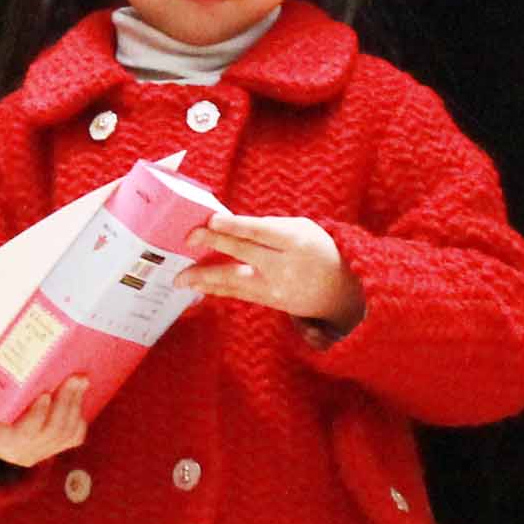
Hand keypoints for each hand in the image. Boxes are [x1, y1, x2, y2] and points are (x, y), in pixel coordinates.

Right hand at [0, 378, 90, 467]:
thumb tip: (19, 350)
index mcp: (1, 438)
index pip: (25, 432)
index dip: (37, 414)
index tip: (45, 394)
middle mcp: (22, 451)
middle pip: (52, 431)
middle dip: (67, 402)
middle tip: (75, 378)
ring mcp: (39, 453)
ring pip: (66, 434)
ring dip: (76, 405)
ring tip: (81, 382)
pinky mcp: (51, 450)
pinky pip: (73, 438)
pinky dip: (79, 417)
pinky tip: (79, 399)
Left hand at [183, 215, 365, 331]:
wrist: (342, 291)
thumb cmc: (319, 250)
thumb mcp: (302, 229)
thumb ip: (268, 228)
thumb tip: (231, 227)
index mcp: (295, 241)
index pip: (261, 232)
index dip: (236, 226)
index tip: (212, 220)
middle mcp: (285, 266)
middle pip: (245, 254)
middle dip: (215, 244)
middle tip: (189, 238)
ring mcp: (277, 288)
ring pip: (236, 281)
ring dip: (205, 278)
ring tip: (181, 277)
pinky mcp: (271, 303)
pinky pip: (239, 294)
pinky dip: (217, 288)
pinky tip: (199, 285)